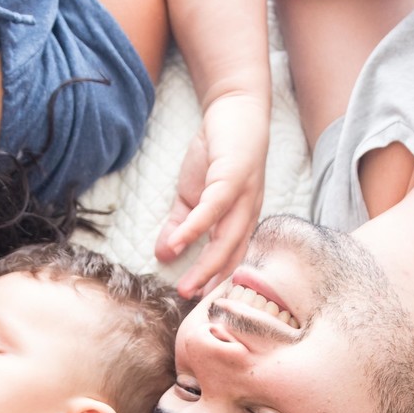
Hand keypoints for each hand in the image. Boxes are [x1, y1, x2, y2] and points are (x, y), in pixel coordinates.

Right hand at [155, 92, 269, 297]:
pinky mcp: (233, 177)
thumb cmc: (218, 152)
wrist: (234, 108)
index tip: (197, 304)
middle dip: (211, 282)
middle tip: (188, 302)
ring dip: (206, 266)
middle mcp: (250, 213)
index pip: (232, 259)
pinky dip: (195, 229)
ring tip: (185, 286)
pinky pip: (213, 210)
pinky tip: (178, 244)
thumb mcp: (193, 195)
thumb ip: (180, 225)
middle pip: (232, 256)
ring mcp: (245, 196)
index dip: (215, 282)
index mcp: (242, 219)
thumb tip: (163, 254)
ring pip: (227, 239)